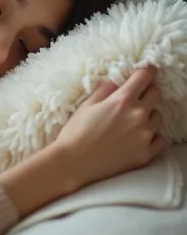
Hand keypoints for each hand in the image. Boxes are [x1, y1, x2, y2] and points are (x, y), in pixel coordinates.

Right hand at [55, 66, 165, 188]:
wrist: (74, 163)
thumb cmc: (76, 132)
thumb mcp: (87, 104)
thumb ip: (106, 90)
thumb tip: (117, 82)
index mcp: (122, 100)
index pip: (145, 77)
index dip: (146, 71)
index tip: (147, 71)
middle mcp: (138, 115)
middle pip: (156, 94)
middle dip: (148, 91)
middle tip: (136, 97)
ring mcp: (144, 136)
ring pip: (158, 117)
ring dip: (149, 115)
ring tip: (133, 122)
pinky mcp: (146, 154)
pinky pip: (160, 139)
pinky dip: (153, 136)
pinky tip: (139, 138)